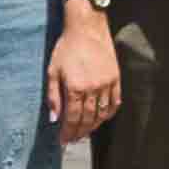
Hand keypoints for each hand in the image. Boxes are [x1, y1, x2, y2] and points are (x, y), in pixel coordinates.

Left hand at [45, 5, 124, 135]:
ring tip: (85, 132)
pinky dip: (108, 114)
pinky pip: (114, 102)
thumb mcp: (53, 71)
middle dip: (80, 132)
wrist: (87, 28)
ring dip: (94, 126)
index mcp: (75, 87)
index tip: (63, 140)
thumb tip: (54, 119)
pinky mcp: (116, 78)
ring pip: (102, 114)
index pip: (72, 118)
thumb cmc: (66, 48)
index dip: (68, 132)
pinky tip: (101, 118)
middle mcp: (93, 88)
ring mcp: (107, 84)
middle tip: (74, 139)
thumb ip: (53, 96)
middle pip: (88, 119)